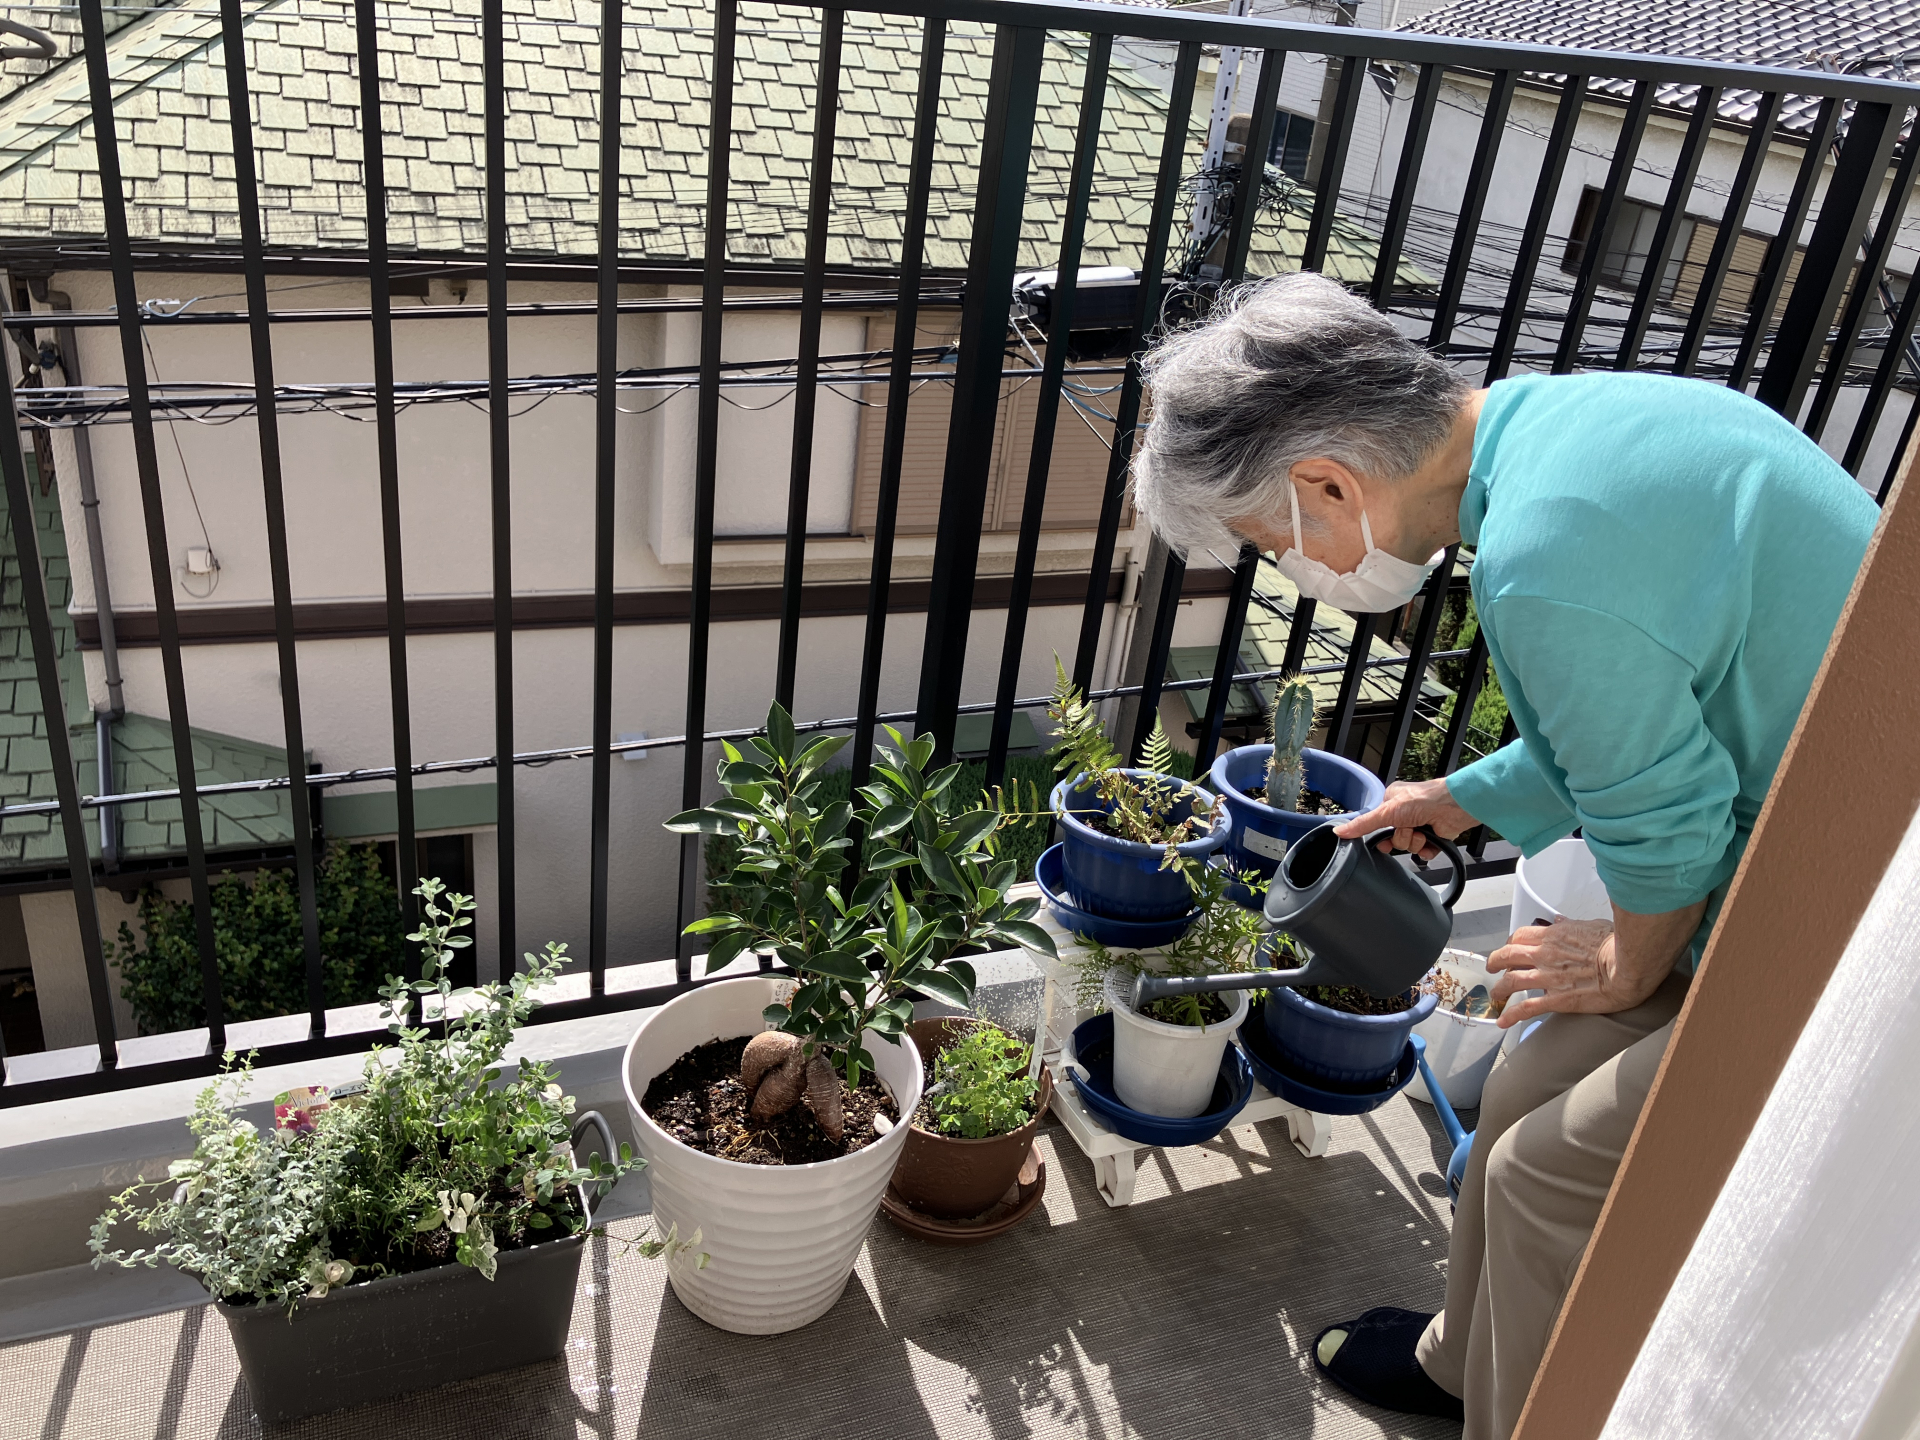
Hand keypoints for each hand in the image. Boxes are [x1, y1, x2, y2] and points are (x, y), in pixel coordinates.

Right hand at [1333, 778, 1475, 860]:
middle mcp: (1406, 813)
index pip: (1377, 824)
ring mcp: (1420, 824)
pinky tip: (1431, 840)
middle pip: (1392, 838)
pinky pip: (1424, 852)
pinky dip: (1427, 849)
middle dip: (1400, 838)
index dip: (1379, 835)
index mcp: (1392, 801)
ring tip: (1422, 830)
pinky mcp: (1434, 836)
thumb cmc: (1423, 799)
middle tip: (1407, 830)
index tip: (1381, 840)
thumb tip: (1339, 831)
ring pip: (1407, 845)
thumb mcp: (1386, 812)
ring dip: (1414, 841)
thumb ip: (1363, 824)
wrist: (1453, 807)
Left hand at [1487, 918, 1626, 1027]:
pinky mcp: (1557, 999)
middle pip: (1508, 955)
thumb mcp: (1593, 925)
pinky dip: (1512, 1015)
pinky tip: (1504, 1021)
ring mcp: (1549, 977)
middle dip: (1496, 962)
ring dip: (1500, 989)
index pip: (1521, 936)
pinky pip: (1528, 1008)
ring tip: (1496, 994)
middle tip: (1493, 968)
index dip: (1511, 943)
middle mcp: (1545, 954)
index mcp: (1554, 936)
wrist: (1629, 966)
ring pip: (1511, 981)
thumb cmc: (1618, 945)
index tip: (1511, 948)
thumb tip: (1561, 920)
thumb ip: (1572, 925)